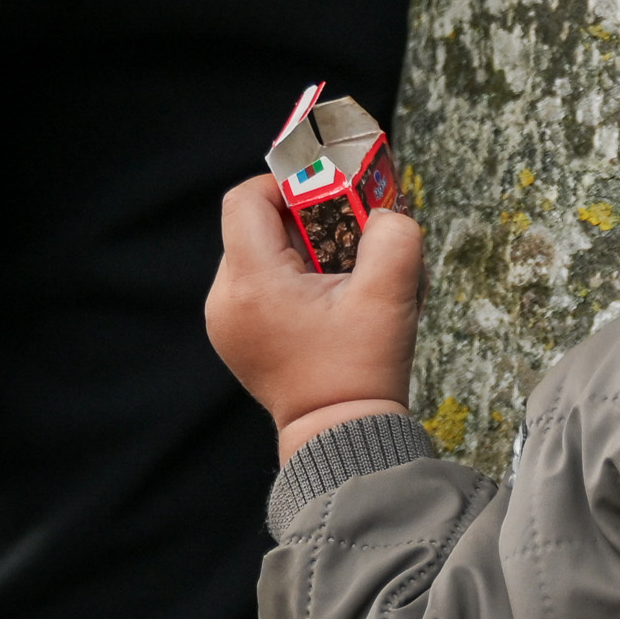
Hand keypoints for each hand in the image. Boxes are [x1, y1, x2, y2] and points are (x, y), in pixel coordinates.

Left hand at [205, 176, 421, 458]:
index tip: (329, 195)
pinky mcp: (235, 336)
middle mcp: (225, 298)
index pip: (245, 200)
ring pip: (255, 255)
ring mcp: (225, 320)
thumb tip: (385, 213)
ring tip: (341, 275)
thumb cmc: (361, 368)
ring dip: (299, 251)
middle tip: (349, 235)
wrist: (342, 434)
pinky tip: (326, 301)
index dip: (286, 184)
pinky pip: (256, 286)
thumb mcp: (391, 296)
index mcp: (253, 282)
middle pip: (252, 227)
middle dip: (303, 220)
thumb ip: (394, 236)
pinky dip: (289, 279)